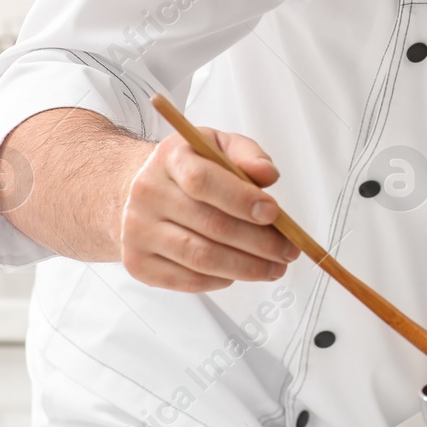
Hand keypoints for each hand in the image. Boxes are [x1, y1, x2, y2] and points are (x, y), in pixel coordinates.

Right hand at [120, 127, 300, 291]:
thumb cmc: (190, 168)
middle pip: (210, 225)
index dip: (242, 199)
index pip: (203, 181)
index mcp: (170, 158)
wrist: (143, 191)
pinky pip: (188, 280)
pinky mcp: (139, 263)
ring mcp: (138, 231)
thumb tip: (268, 175)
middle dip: (259, 242)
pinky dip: (222, 280)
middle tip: (288, 250)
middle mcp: (148, 194)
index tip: (274, 213)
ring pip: (201, 258)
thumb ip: (247, 155)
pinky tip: (240, 272)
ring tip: (274, 267)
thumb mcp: (218, 146)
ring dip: (246, 267)